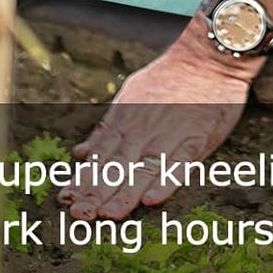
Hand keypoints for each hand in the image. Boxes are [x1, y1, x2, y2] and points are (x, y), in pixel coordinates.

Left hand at [60, 35, 257, 220]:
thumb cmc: (168, 77)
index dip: (83, 180)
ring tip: (109, 216)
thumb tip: (80, 153)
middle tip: (80, 215)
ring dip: (126, 194)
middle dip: (97, 192)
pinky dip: (166, 181)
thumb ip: (107, 128)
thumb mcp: (130, 94)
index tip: (66, 201)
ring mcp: (169, 134)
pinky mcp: (195, 138)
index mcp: (125, 120)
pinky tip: (152, 199)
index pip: (100, 156)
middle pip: (117, 166)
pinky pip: (179, 164)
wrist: (206, 57)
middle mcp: (143, 130)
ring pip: (144, 169)